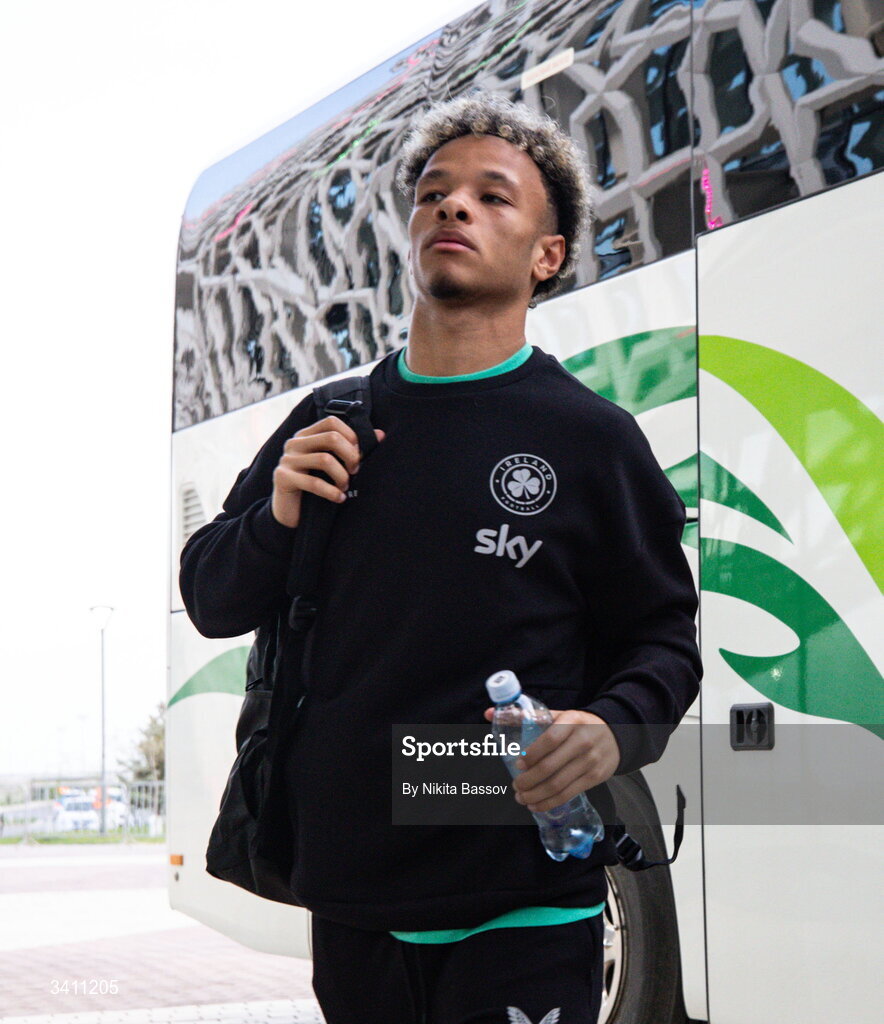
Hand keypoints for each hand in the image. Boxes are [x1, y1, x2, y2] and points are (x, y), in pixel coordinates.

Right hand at [271, 415, 384, 527]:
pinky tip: (340, 498)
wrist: (291, 512)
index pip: (332, 422)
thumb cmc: (316, 486)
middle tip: (356, 472)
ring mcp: (287, 459)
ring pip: (325, 459)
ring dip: (342, 476)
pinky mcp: (283, 477)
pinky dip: (332, 492)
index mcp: (306, 435)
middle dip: (351, 456)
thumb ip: (353, 449)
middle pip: (331, 437)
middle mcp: (294, 443)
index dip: (351, 436)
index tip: (360, 454)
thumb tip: (381, 434)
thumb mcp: (334, 466)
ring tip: (345, 487)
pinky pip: (314, 482)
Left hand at [483, 707, 619, 811]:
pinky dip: (549, 803)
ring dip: (536, 795)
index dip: (532, 754)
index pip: (550, 739)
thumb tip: (488, 713)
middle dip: (528, 781)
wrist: (615, 735)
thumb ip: (523, 715)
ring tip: (521, 797)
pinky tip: (536, 804)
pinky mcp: (595, 777)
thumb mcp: (557, 715)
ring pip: (558, 785)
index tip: (518, 764)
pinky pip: (569, 794)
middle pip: (551, 767)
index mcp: (571, 722)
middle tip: (515, 786)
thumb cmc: (577, 725)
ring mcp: (590, 761)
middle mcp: (583, 742)